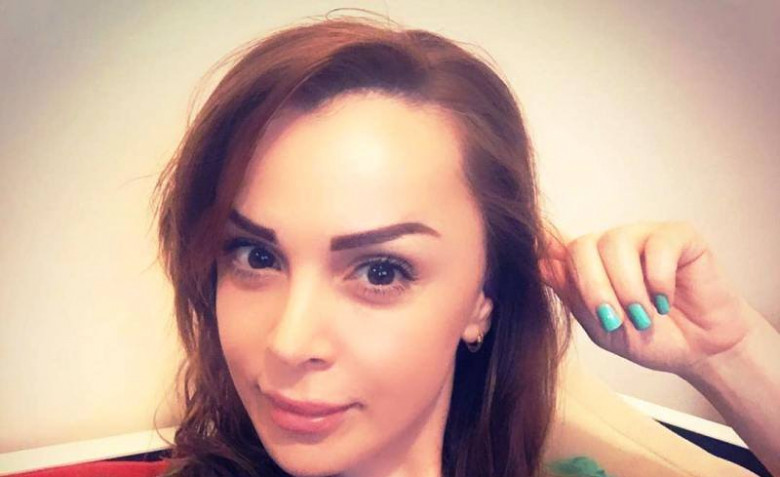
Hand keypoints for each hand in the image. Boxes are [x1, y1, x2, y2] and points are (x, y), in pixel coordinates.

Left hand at [539, 221, 754, 375]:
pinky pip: (656, 247)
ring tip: (644, 317)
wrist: (701, 350)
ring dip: (627, 288)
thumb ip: (574, 298)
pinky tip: (665, 301)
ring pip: (616, 244)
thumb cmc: (651, 338)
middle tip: (613, 320)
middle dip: (593, 288)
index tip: (529, 246)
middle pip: (582, 246)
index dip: (541, 242)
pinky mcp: (677, 235)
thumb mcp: (603, 329)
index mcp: (588, 265)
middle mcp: (611, 245)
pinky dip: (658, 280)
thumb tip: (542, 266)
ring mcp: (643, 236)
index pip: (557, 246)